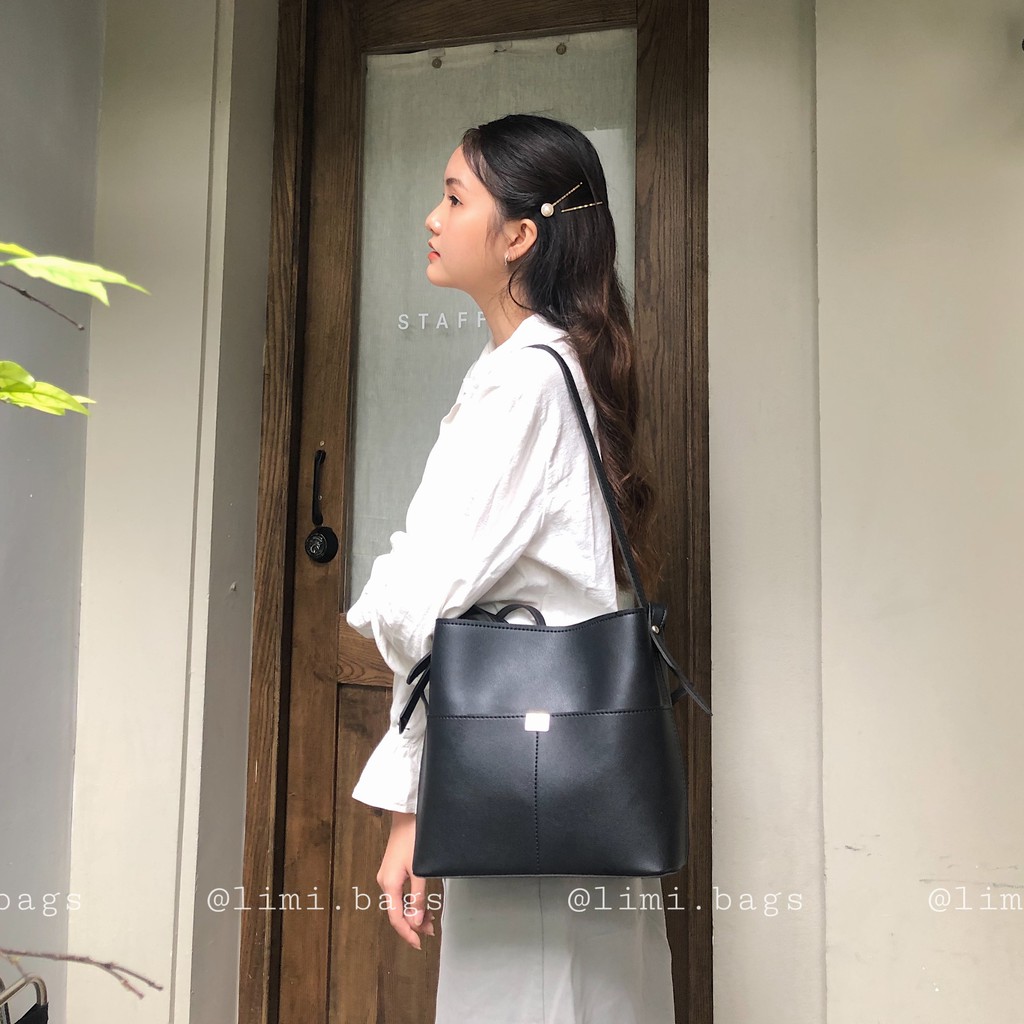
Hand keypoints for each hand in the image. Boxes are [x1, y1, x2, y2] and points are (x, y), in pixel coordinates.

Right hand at [376, 811, 435, 948]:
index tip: (418, 944)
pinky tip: (422, 904)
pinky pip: (400, 893)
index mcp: (389, 884)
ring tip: (430, 919)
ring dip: (414, 912)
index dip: (407, 933)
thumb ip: (418, 897)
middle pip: (397, 912)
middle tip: (430, 931)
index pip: (396, 917)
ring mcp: (388, 876)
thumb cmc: (412, 838)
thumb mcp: (419, 870)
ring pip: (400, 903)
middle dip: (413, 923)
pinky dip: (412, 901)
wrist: (407, 816)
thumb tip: (416, 921)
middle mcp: (385, 882)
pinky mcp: (393, 870)